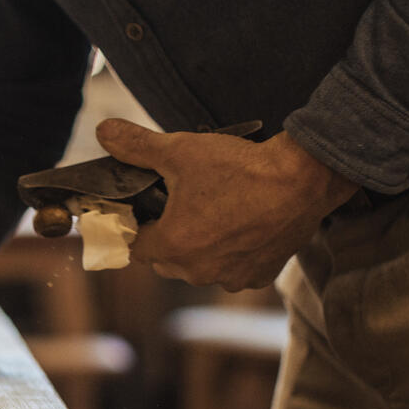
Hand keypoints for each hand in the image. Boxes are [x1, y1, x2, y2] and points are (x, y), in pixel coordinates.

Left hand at [95, 120, 358, 290]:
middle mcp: (198, 272)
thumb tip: (103, 130)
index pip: (136, 248)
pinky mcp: (259, 276)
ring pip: (200, 267)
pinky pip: (233, 270)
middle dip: (168, 237)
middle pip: (166, 260)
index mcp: (172, 247)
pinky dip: (232, 254)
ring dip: (201, 248)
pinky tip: (241, 226)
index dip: (139, 227)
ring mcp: (230, 278)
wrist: (304, 178)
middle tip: (184, 205)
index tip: (149, 209)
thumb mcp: (181, 150)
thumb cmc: (240, 167)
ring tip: (215, 213)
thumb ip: (136, 146)